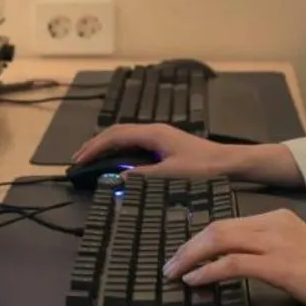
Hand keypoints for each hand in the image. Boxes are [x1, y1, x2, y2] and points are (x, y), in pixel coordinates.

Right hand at [71, 123, 237, 179]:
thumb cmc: (203, 167)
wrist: (228, 162)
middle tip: (77, 160)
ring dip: (105, 145)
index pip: (116, 136)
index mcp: (153, 133)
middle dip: (95, 144)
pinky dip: (118, 148)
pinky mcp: (163, 142)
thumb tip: (118, 175)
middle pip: (117, 132)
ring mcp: (159, 135)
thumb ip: (143, 174)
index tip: (79, 160)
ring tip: (89, 158)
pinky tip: (114, 159)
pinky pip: (133, 141)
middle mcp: (154, 130)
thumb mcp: (171, 174)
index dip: (95, 147)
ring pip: (124, 135)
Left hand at [163, 208, 305, 305]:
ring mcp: (277, 243)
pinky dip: (208, 272)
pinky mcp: (278, 266)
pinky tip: (195, 281)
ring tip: (174, 272)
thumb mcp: (300, 253)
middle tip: (170, 263)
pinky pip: (232, 264)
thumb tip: (239, 261)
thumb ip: (272, 250)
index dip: (202, 237)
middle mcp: (276, 224)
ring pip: (220, 240)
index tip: (185, 252)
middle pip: (218, 227)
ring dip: (191, 257)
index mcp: (280, 217)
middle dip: (189, 246)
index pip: (229, 221)